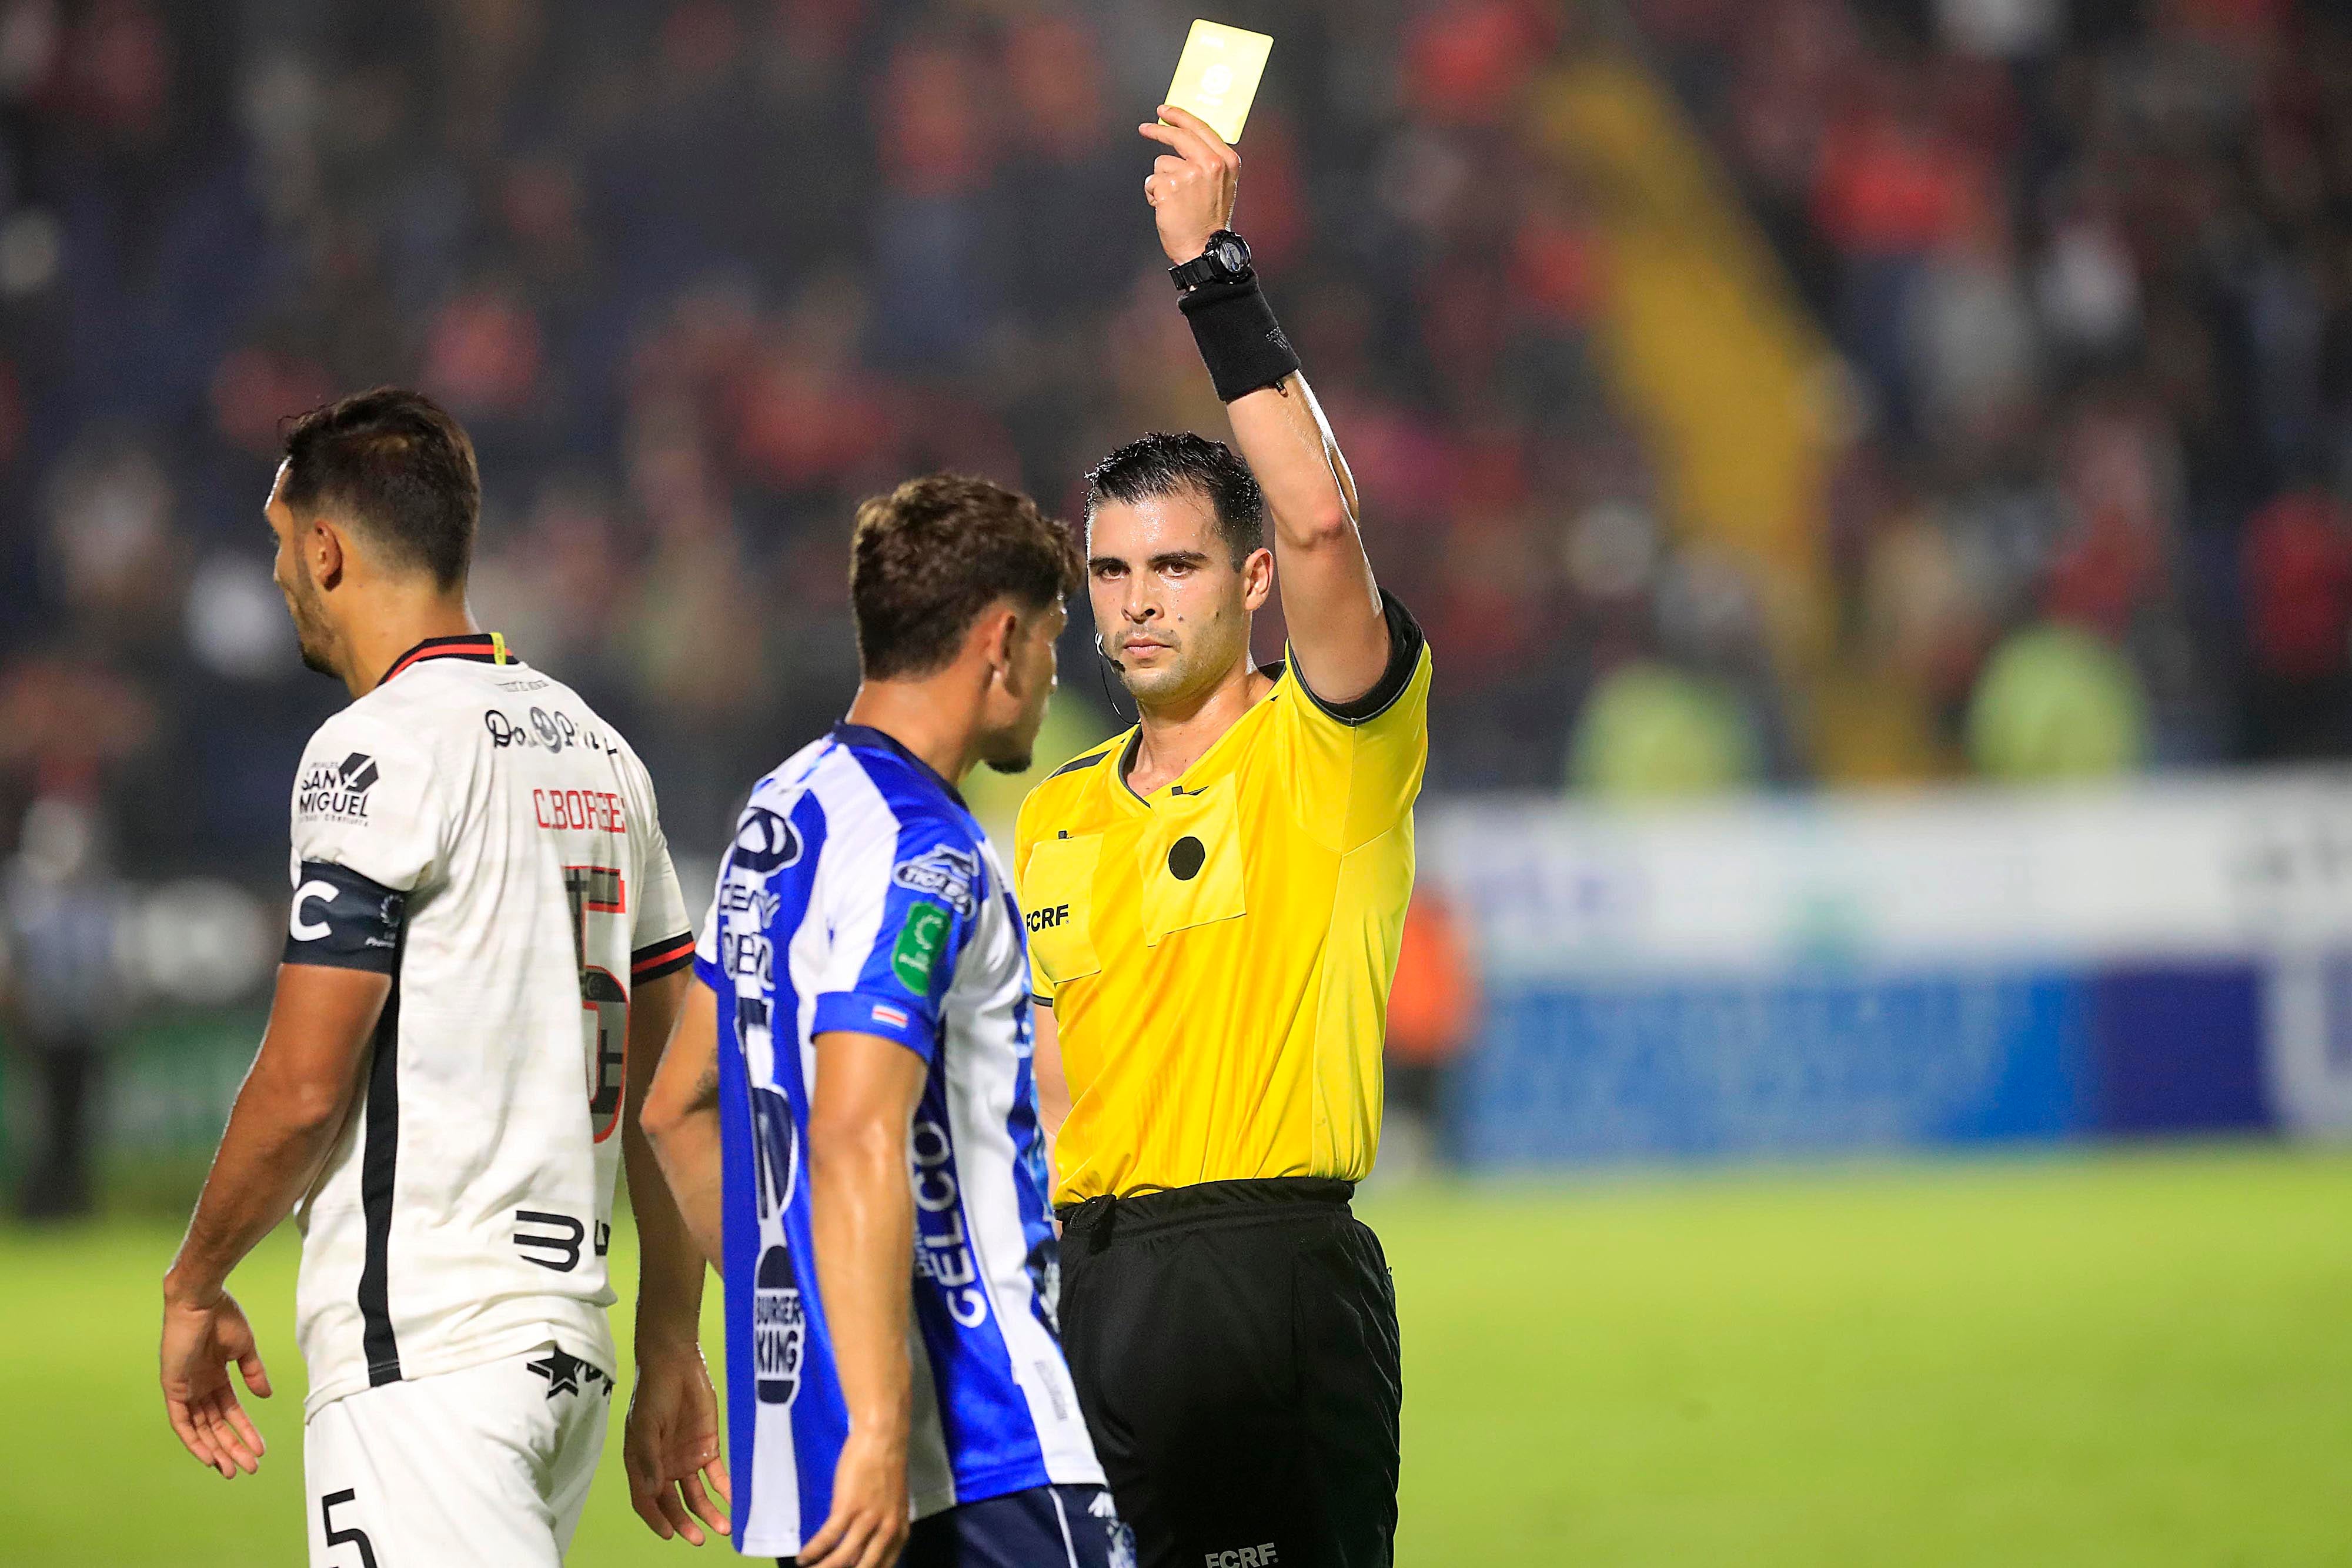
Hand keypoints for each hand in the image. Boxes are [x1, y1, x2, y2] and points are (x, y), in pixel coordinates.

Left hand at [159, 1286, 271, 1477]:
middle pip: (215, 1426)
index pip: (229, 1412)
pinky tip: (208, 1457)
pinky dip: (193, 1441)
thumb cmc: (223, 1316)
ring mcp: (184, 1389)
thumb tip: (264, 1396)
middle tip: (248, 1468)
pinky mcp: (173, 1388)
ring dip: (216, 1450)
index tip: (259, 1448)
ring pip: (200, 1429)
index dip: (244, 1430)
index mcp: (215, 1376)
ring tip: (231, 1470)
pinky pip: (181, 1422)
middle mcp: (198, 1386)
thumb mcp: (244, 1348)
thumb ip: (252, 1373)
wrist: (202, 1299)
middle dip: (232, 1447)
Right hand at [624, 1346, 731, 1545]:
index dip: (656, 1519)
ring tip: (723, 1528)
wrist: (676, 1364)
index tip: (670, 1534)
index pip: (647, 1501)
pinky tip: (734, 1500)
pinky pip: (717, 1475)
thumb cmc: (653, 1393)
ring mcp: (686, 1459)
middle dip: (685, 1522)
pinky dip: (725, 1489)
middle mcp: (664, 1467)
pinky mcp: (707, 1447)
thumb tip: (651, 1490)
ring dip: (708, 1512)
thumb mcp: (645, 1425)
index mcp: (642, 1464)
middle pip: (674, 1503)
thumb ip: (648, 1458)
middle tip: (699, 1539)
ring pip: (697, 1495)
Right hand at [797, 1426, 909, 1567]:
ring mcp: (868, 1520)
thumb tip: (859, 1550)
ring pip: (843, 1559)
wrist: (883, 1438)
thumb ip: (880, 1529)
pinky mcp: (848, 1508)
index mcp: (900, 1532)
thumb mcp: (891, 1505)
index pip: (882, 1567)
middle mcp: (887, 1531)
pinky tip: (802, 1558)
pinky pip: (828, 1538)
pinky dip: (813, 1551)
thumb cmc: (886, 1467)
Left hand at [1141, 103, 1239, 266]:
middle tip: (1145, 128)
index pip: (1200, 127)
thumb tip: (1184, 137)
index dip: (1180, 116)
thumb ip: (1209, 160)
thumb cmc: (1210, 221)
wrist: (1205, 249)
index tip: (1165, 111)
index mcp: (1226, 160)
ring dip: (1161, 180)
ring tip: (1175, 202)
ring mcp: (1189, 174)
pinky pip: (1151, 182)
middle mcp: (1210, 163)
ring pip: (1161, 164)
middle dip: (1158, 130)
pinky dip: (1154, 195)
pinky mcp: (1169, 187)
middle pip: (1178, 135)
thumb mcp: (1221, 184)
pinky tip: (1167, 209)